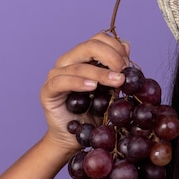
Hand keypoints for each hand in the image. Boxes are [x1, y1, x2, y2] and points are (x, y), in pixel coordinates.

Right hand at [40, 32, 129, 152]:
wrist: (75, 138)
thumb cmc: (94, 114)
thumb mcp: (111, 90)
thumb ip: (117, 69)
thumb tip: (126, 45)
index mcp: (83, 57)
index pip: (99, 39)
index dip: (116, 48)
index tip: (129, 64)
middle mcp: (68, 62)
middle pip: (89, 46)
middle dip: (111, 57)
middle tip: (124, 72)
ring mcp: (56, 75)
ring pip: (79, 65)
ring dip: (101, 73)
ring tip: (118, 81)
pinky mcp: (48, 91)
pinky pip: (62, 82)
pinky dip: (78, 82)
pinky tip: (93, 87)